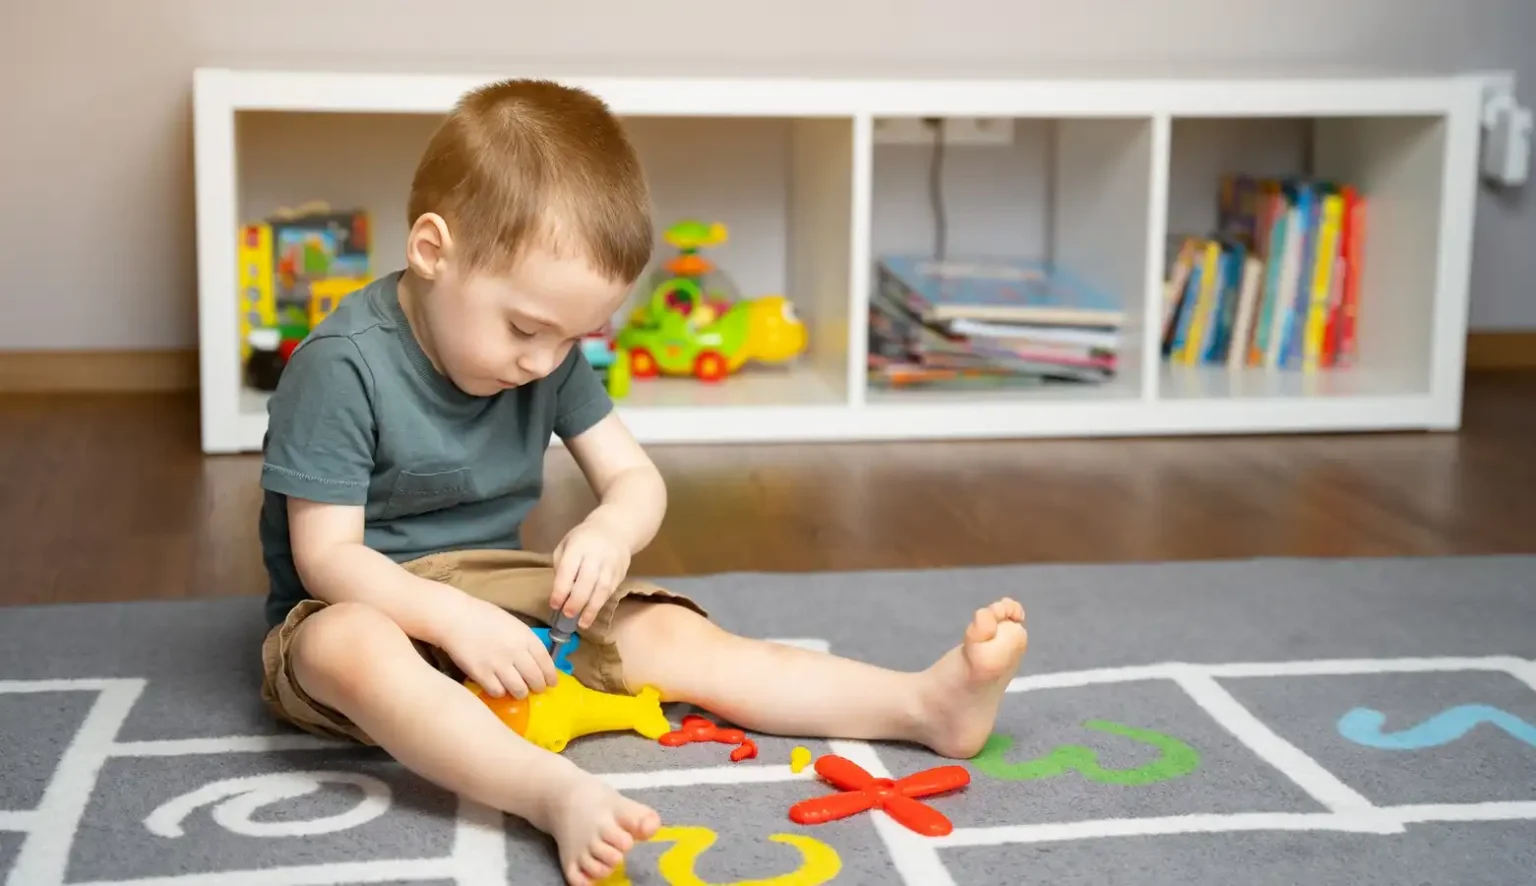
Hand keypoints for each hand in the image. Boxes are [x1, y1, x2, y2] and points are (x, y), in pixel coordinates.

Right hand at [435, 595, 558, 698]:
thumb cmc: (483, 617)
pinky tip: (498, 687)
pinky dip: (500, 692)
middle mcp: (515, 652)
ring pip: (519, 690)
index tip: (551, 683)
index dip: (551, 676)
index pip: (546, 662)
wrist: (455, 617)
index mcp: (525, 636)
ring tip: (518, 691)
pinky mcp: (481, 674)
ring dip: (521, 693)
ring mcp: (499, 664)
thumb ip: (525, 641)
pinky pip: (498, 692)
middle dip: (538, 687)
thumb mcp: (513, 624)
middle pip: (535, 679)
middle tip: (536, 689)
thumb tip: (537, 660)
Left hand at [550, 515, 631, 629]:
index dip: (561, 589)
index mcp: (578, 546)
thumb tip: (560, 592)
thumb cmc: (584, 539)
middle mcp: (596, 555)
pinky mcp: (621, 573)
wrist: (616, 530)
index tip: (554, 604)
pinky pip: (610, 592)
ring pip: (602, 589)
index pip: (568, 570)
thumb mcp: (567, 544)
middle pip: (587, 581)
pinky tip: (592, 614)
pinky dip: (600, 604)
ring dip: (591, 608)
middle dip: (576, 601)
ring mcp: (611, 564)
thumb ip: (561, 565)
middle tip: (567, 615)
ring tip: (582, 623)